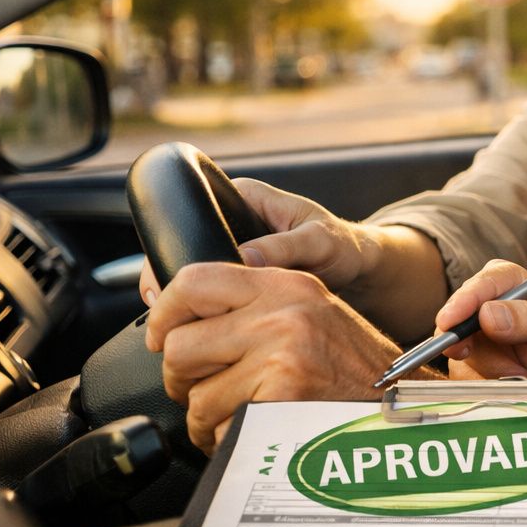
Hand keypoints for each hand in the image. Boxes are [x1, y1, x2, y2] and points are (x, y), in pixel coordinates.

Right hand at [138, 178, 372, 304]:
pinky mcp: (234, 273)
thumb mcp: (319, 242)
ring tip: (184, 326)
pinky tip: (204, 329)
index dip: (176, 249)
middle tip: (170, 314)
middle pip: (182, 248)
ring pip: (190, 273)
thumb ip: (285, 248)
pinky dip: (202, 309)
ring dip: (185, 299)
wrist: (356, 268)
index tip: (173, 283)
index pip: (193, 216)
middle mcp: (230, 219)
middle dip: (173, 281)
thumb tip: (245, 258)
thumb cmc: (342, 246)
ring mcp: (230, 247)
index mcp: (244, 197)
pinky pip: (207, 289)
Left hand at [148, 262, 400, 452]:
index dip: (162, 313)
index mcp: (288, 285)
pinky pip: (219, 429)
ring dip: (208, 418)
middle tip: (205, 390)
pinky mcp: (282, 399)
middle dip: (183, 379)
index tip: (161, 337)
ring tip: (242, 417)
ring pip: (195, 397)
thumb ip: (257, 309)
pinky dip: (230, 442)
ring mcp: (283, 356)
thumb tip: (179, 324)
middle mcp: (285, 313)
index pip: (193, 280)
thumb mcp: (313, 315)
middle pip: (180, 345)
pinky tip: (261, 435)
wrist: (407, 411)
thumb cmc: (359, 372)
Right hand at [438, 259, 526, 379]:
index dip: (463, 301)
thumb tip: (488, 313)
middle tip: (480, 356)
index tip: (450, 321)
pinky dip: (485, 383)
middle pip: (458, 318)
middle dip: (468, 342)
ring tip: (522, 372)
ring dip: (491, 368)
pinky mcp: (467, 360)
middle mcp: (486, 303)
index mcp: (511, 282)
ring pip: (459, 351)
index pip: (483, 284)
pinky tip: (509, 381)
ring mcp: (473, 333)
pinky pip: (462, 375)